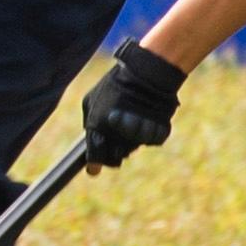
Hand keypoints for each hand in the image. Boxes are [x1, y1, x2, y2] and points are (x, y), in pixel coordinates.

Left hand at [82, 41, 186, 171]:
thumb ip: (89, 122)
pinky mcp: (156, 134)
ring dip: (130, 139)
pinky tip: (145, 117)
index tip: (93, 171)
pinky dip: (147, 133)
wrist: (146, 74)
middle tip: (117, 134)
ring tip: (132, 117)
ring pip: (132, 149)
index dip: (94, 165)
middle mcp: (117, 135)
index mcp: (98, 127)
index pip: (95, 156)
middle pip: (115, 157)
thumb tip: (90, 140)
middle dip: (114, 150)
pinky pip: (149, 141)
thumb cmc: (116, 85)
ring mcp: (137, 135)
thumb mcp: (92, 100)